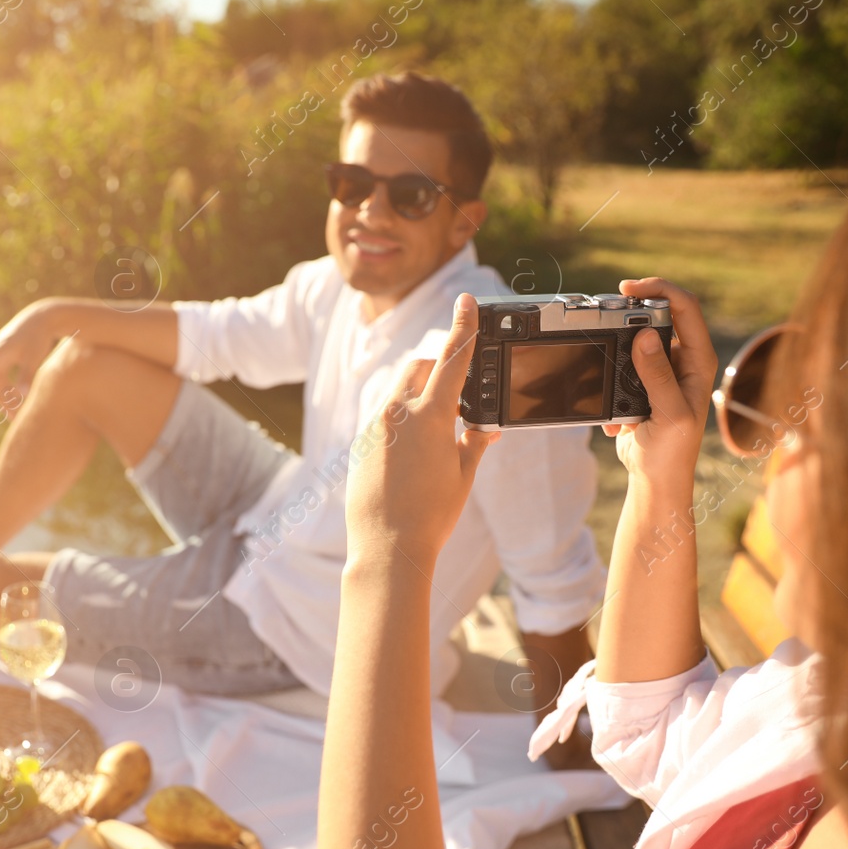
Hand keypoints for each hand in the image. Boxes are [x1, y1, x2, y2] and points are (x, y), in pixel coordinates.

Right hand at [0, 300, 64, 418]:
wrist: (41, 317)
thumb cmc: (39, 338)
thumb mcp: (34, 358)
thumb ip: (26, 377)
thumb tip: (22, 397)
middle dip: (0, 402)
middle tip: (12, 419)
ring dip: (5, 395)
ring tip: (17, 411)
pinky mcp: (3, 351)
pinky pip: (1, 373)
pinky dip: (8, 385)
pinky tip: (17, 396)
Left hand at [345, 293, 498, 568]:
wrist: (386, 547)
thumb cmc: (431, 515)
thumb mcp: (463, 475)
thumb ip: (474, 441)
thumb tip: (486, 426)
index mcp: (430, 416)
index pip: (452, 359)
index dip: (463, 327)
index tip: (465, 302)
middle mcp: (397, 412)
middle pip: (419, 369)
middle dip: (437, 372)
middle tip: (455, 400)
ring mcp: (374, 426)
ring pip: (398, 392)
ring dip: (418, 398)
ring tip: (434, 436)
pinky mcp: (360, 442)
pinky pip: (383, 418)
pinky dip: (400, 423)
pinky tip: (410, 459)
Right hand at [602, 278, 717, 495]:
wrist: (656, 478)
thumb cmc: (672, 452)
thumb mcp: (669, 414)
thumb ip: (658, 375)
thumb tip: (644, 335)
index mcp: (699, 361)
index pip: (685, 308)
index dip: (660, 289)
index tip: (628, 289)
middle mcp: (683, 359)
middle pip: (658, 315)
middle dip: (630, 314)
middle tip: (606, 315)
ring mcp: (661, 369)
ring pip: (635, 338)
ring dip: (616, 350)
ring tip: (609, 373)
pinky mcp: (641, 381)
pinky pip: (620, 363)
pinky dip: (610, 376)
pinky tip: (616, 412)